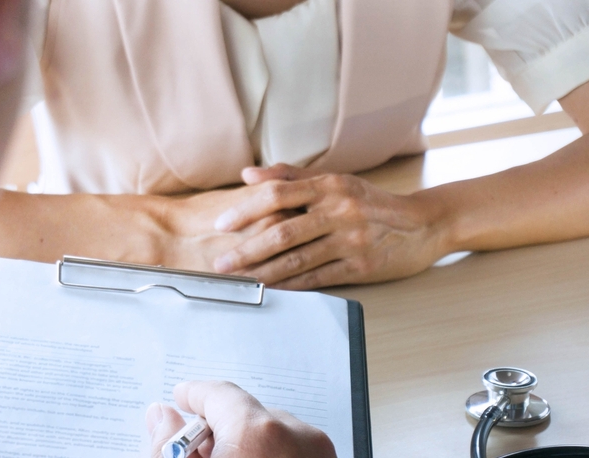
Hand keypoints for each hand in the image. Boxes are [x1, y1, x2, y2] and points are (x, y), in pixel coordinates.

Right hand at [147, 381, 335, 457]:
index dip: (194, 395)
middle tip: (197, 451)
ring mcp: (321, 454)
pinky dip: (275, 456)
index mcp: (260, 433)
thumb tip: (162, 418)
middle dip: (223, 429)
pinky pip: (296, 450)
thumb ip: (168, 445)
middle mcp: (299, 438)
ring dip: (251, 446)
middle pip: (248, 415)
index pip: (220, 394)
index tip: (183, 398)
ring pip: (275, 435)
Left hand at [210, 164, 448, 288]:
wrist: (424, 223)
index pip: (278, 194)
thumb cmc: (371, 201)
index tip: (221, 224)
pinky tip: (271, 290)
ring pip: (297, 259)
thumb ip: (291, 175)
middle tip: (221, 262)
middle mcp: (339, 211)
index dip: (246, 210)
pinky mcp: (360, 266)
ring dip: (264, 272)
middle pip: (283, 232)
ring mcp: (351, 240)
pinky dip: (291, 286)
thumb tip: (248, 175)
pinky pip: (317, 278)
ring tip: (239, 280)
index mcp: (329, 186)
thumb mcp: (336, 180)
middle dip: (247, 249)